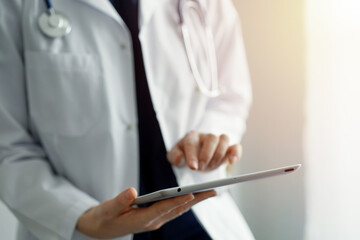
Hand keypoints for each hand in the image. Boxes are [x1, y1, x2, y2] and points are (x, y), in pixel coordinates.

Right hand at [76, 188, 215, 238]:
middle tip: (213, 191)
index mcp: (141, 220)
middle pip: (177, 210)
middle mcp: (152, 222)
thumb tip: (132, 191)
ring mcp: (155, 221)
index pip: (161, 210)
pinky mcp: (155, 218)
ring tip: (209, 191)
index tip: (191, 194)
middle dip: (195, 200)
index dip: (176, 202)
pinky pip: (174, 210)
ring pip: (178, 210)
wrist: (101, 229)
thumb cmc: (104, 218)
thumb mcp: (107, 209)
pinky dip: (185, 202)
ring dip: (194, 201)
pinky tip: (193, 196)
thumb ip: (119, 201)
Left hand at [167, 131, 241, 170]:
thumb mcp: (174, 156)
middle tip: (202, 167)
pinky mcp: (227, 149)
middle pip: (211, 138)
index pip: (192, 142)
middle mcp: (205, 136)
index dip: (193, 155)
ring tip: (213, 166)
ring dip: (220, 154)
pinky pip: (235, 147)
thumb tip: (181, 158)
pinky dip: (236, 153)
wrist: (194, 158)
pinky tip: (232, 161)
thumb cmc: (184, 155)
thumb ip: (174, 156)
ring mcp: (218, 141)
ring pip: (224, 138)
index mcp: (191, 136)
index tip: (193, 167)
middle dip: (207, 154)